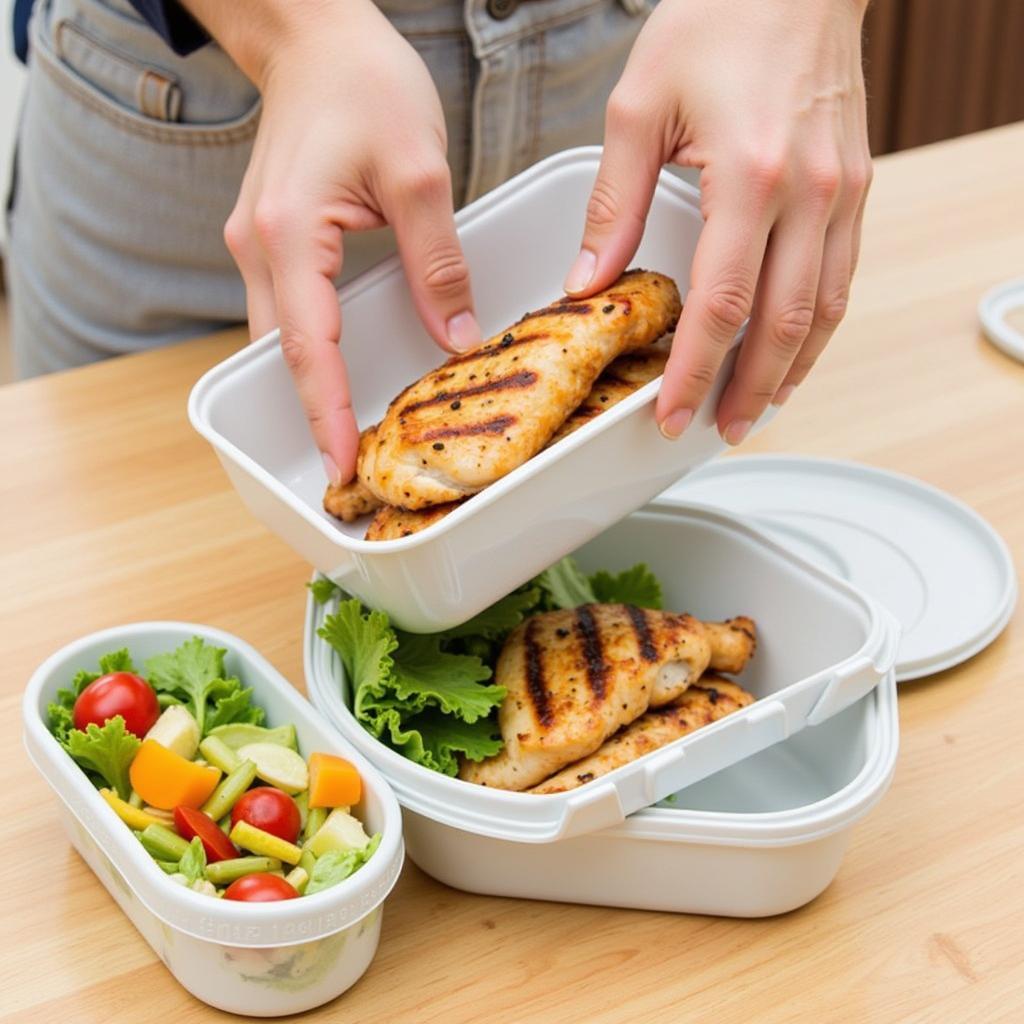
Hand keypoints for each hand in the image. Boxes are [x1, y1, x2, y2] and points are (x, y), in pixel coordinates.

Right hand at [184, 0, 480, 482]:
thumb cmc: (362, 83)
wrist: (316, 37)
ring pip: (284, 339)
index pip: (310, 346)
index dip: (326, 414)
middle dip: (314, 416)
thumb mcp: (420, 172)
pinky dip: (317, 353)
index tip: (341, 466)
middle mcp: (260, 247)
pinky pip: (292, 313)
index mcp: (290, 232)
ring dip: (314, 389)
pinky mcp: (274, 242)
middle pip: (285, 355)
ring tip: (351, 435)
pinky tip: (347, 372)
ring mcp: (259, 245)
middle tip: (350, 471)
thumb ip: (438, 262)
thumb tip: (457, 338)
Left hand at [565, 0, 870, 443]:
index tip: (672, 412)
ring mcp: (842, 194)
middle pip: (780, 325)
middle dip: (745, 391)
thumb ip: (614, 205)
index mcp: (749, 174)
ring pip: (822, 313)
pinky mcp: (856, 188)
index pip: (720, 304)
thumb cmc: (720, 17)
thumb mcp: (638, 108)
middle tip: (714, 429)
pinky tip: (794, 353)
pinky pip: (842, 279)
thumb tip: (591, 281)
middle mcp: (808, 193)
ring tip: (754, 410)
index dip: (695, 371)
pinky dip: (817, 329)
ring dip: (788, 372)